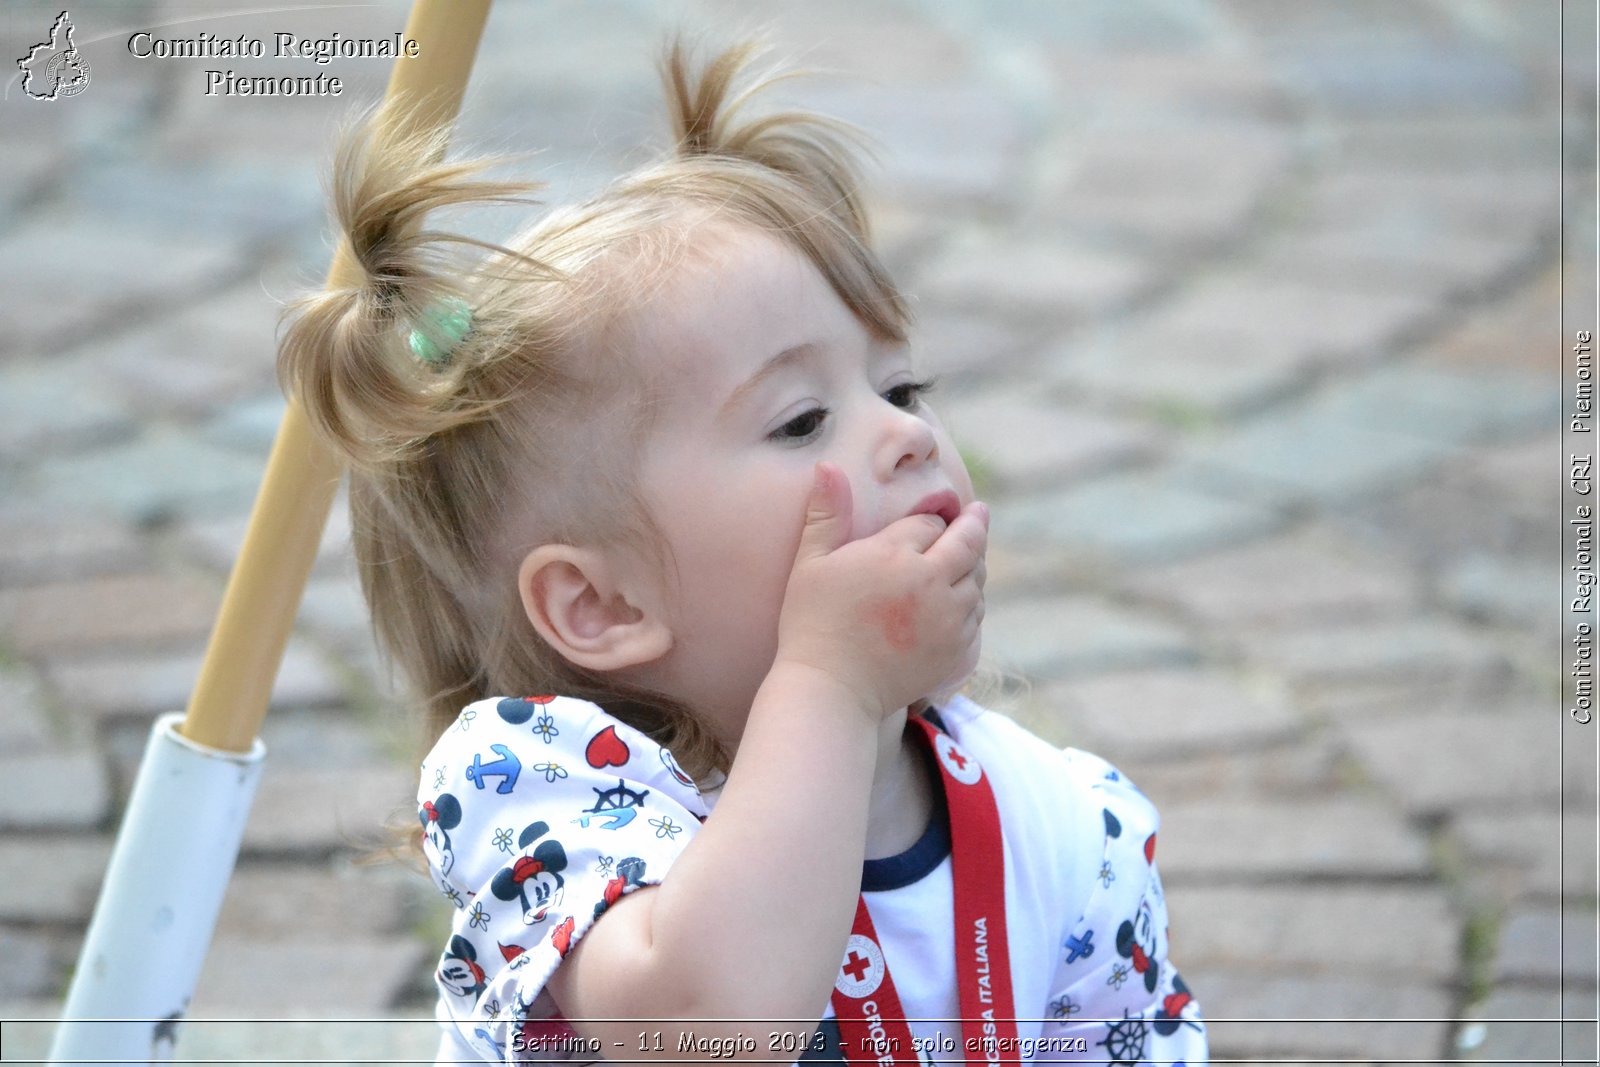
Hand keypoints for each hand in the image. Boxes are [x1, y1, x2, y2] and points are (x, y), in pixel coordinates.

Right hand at [774, 462, 987, 718]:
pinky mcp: (956, 650)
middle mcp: (932, 583)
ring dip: (974, 567)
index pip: (931, 523)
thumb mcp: (810, 563)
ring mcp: (949, 619)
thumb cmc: (812, 624)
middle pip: (968, 544)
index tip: (929, 521)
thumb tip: (827, 465)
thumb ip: (826, 513)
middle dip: (974, 526)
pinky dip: (972, 605)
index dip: (928, 522)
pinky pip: (976, 617)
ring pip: (977, 581)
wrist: (832, 690)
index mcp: (897, 555)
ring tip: (969, 560)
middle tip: (978, 514)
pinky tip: (961, 602)